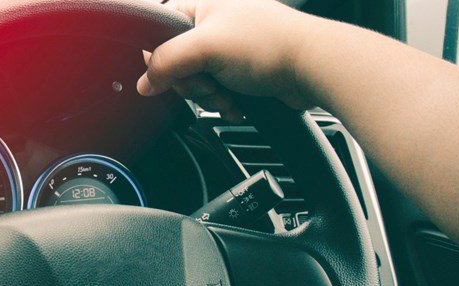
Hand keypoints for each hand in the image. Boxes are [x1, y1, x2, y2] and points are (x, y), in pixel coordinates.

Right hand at [137, 0, 328, 118]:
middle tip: (209, 82)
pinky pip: (219, 92)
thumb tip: (145, 82)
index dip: (160, 56)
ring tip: (228, 94)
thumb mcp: (205, 47)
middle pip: (177, 62)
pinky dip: (225, 102)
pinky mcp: (244, 72)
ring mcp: (231, 49)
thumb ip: (165, 62)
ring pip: (198, 81)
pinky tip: (237, 103)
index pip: (160, 29)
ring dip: (210, 96)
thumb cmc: (269, 44)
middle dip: (192, 82)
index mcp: (203, 6)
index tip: (168, 73)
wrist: (313, 67)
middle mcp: (217, 24)